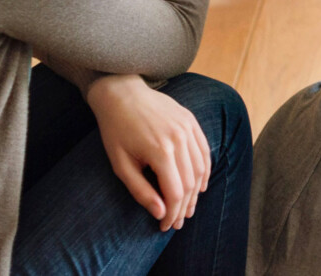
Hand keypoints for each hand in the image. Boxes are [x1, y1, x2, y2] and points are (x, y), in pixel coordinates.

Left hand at [86, 74, 210, 231]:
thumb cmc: (116, 131)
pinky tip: (199, 184)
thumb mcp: (121, 165)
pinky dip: (204, 170)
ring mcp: (188, 128)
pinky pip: (204, 151)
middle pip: (190, 183)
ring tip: (188, 208)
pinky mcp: (191, 121)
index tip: (165, 226)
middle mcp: (179, 139)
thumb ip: (141, 191)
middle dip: (184, 207)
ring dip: (196, 192)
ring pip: (201, 168)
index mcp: (160, 151)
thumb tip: (159, 212)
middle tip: (177, 222)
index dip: (172, 213)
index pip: (175, 192)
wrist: (122, 93)